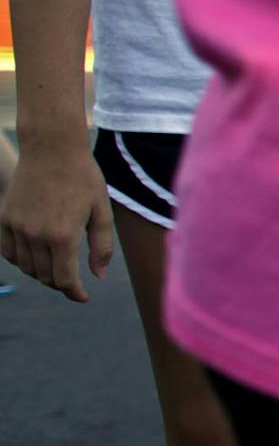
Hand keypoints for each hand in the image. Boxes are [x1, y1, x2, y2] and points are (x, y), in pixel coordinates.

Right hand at [0, 138, 112, 302]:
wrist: (52, 148)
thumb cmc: (83, 178)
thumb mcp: (102, 211)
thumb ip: (101, 246)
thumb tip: (98, 275)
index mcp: (63, 236)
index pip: (64, 280)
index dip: (74, 293)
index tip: (83, 297)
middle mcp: (36, 235)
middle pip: (44, 276)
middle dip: (60, 283)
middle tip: (73, 281)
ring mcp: (16, 227)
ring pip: (26, 266)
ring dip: (41, 272)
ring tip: (56, 268)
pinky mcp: (5, 217)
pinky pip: (8, 251)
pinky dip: (21, 259)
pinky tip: (35, 257)